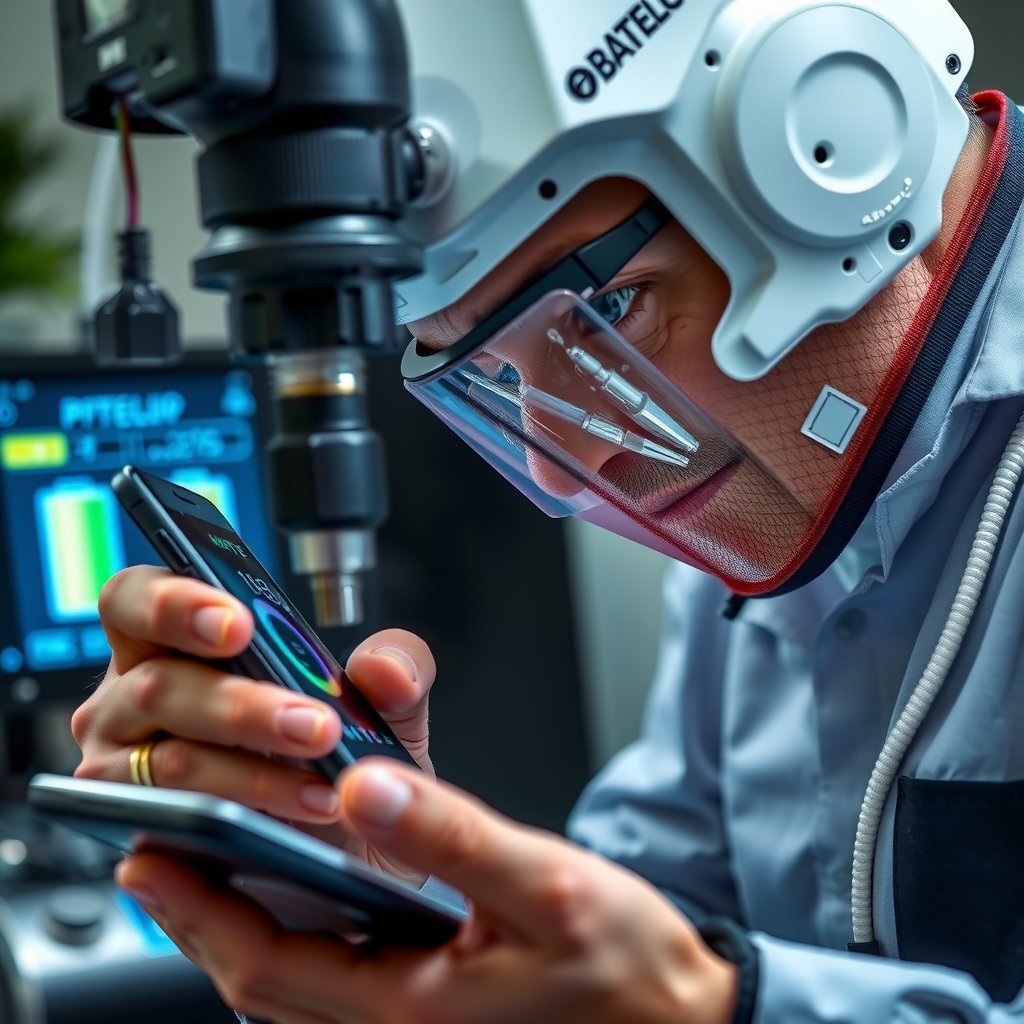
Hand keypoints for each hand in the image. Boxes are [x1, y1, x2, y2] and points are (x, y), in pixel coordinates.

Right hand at [73, 566, 434, 875]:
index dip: (176, 603)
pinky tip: (294, 821)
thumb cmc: (343, 753)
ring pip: (171, 762)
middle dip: (242, 706)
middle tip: (315, 724)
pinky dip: (240, 820)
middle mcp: (135, 699)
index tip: (239, 623)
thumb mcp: (386, 704)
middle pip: (157, 685)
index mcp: (176, 640)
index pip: (138, 599)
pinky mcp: (143, 833)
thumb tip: (383, 669)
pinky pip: (175, 826)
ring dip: (254, 775)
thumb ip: (396, 668)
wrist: (352, 843)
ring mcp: (127, 769)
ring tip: (324, 785)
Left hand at [116, 761, 738, 1023]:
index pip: (268, 963)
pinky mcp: (430, 1016)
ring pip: (290, 990)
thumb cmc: (624, 966)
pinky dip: (291, 944)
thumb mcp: (545, 887)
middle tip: (157, 856)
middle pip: (261, 982)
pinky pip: (332, 988)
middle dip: (197, 920)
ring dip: (237, 931)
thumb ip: (451, 836)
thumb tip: (365, 788)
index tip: (155, 854)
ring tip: (207, 873)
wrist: (679, 1021)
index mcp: (409, 1006)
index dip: (200, 910)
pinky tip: (296, 904)